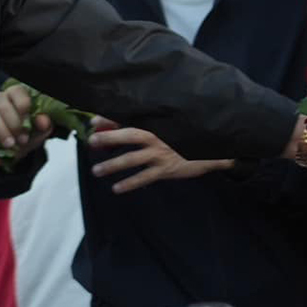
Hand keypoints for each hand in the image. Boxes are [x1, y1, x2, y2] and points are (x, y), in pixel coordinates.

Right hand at [0, 85, 52, 169]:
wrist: (13, 149)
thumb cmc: (25, 132)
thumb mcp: (37, 130)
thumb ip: (44, 125)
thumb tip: (43, 121)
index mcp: (14, 97)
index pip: (17, 93)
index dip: (23, 104)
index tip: (27, 120)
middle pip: (3, 107)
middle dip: (14, 124)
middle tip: (22, 140)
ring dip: (1, 133)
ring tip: (10, 146)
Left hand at [88, 116, 231, 193]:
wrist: (216, 147)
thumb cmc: (190, 132)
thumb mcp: (172, 123)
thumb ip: (152, 121)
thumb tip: (124, 121)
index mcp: (157, 122)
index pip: (130, 118)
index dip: (110, 119)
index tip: (93, 121)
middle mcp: (157, 136)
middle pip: (128, 135)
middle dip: (108, 138)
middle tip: (91, 142)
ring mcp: (161, 153)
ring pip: (132, 159)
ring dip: (113, 165)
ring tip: (96, 170)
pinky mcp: (167, 169)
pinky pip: (144, 177)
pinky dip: (130, 183)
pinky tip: (116, 188)